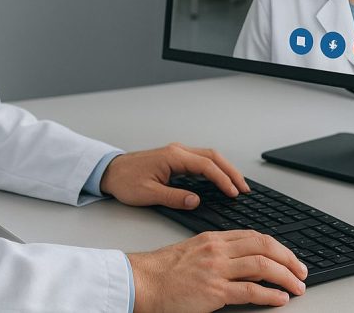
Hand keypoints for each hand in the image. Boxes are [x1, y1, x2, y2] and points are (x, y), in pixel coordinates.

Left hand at [99, 142, 251, 208]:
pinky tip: (219, 181)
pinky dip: (214, 169)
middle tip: (244, 188)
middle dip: (231, 171)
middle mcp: (178, 151)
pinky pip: (200, 161)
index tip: (234, 193)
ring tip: (237, 185)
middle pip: (213, 157)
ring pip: (208, 157)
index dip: (223, 180)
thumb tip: (196, 201)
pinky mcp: (175, 159)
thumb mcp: (148, 194)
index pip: (206, 166)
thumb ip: (174, 198)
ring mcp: (177, 153)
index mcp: (173, 157)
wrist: (110, 171)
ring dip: (224, 169)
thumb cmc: (125, 181)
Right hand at [128, 230, 308, 310]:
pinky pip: (251, 291)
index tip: (289, 257)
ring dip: (286, 276)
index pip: (254, 236)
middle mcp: (218, 249)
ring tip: (297, 287)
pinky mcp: (214, 290)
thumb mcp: (193, 253)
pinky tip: (280, 299)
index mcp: (214, 239)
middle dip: (289, 258)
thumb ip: (218, 254)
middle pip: (264, 246)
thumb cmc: (162, 271)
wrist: (143, 281)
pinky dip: (271, 295)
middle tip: (301, 271)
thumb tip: (244, 266)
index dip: (277, 247)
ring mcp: (217, 269)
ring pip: (263, 265)